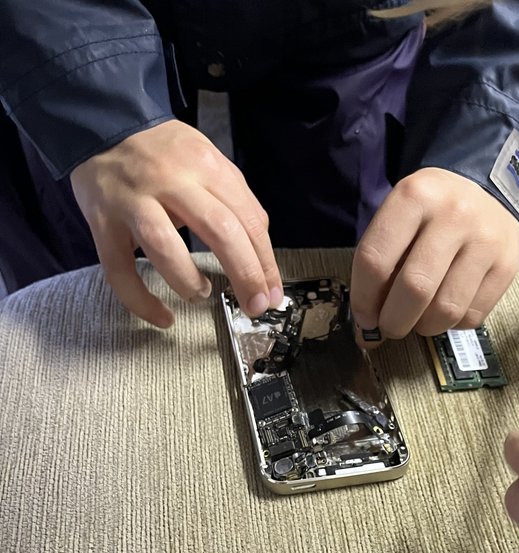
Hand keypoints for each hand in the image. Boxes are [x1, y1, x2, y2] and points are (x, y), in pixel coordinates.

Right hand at [71, 120, 282, 327]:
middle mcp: (170, 179)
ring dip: (189, 280)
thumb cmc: (162, 152)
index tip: (273, 294)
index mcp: (204, 164)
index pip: (247, 218)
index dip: (265, 262)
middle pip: (218, 229)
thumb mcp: (206, 159)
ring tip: (202, 294)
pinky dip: (141, 301)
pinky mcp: (102, 222)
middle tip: (255, 306)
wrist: (99, 122)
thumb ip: (235, 198)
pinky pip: (120, 270)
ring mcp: (132, 201)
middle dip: (245, 275)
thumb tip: (260, 250)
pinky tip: (163, 317)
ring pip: (164, 247)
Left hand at [350, 167, 518, 341]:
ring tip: (419, 320)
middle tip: (390, 328)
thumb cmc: (430, 215)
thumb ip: (381, 264)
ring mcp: (485, 240)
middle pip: (415, 288)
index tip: (364, 319)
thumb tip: (368, 327)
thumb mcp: (400, 219)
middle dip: (394, 321)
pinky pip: (472, 316)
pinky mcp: (507, 265)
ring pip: (446, 309)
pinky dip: (453, 324)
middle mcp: (454, 214)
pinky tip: (447, 309)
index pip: (376, 259)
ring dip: (425, 327)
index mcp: (415, 196)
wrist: (486, 194)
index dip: (364, 300)